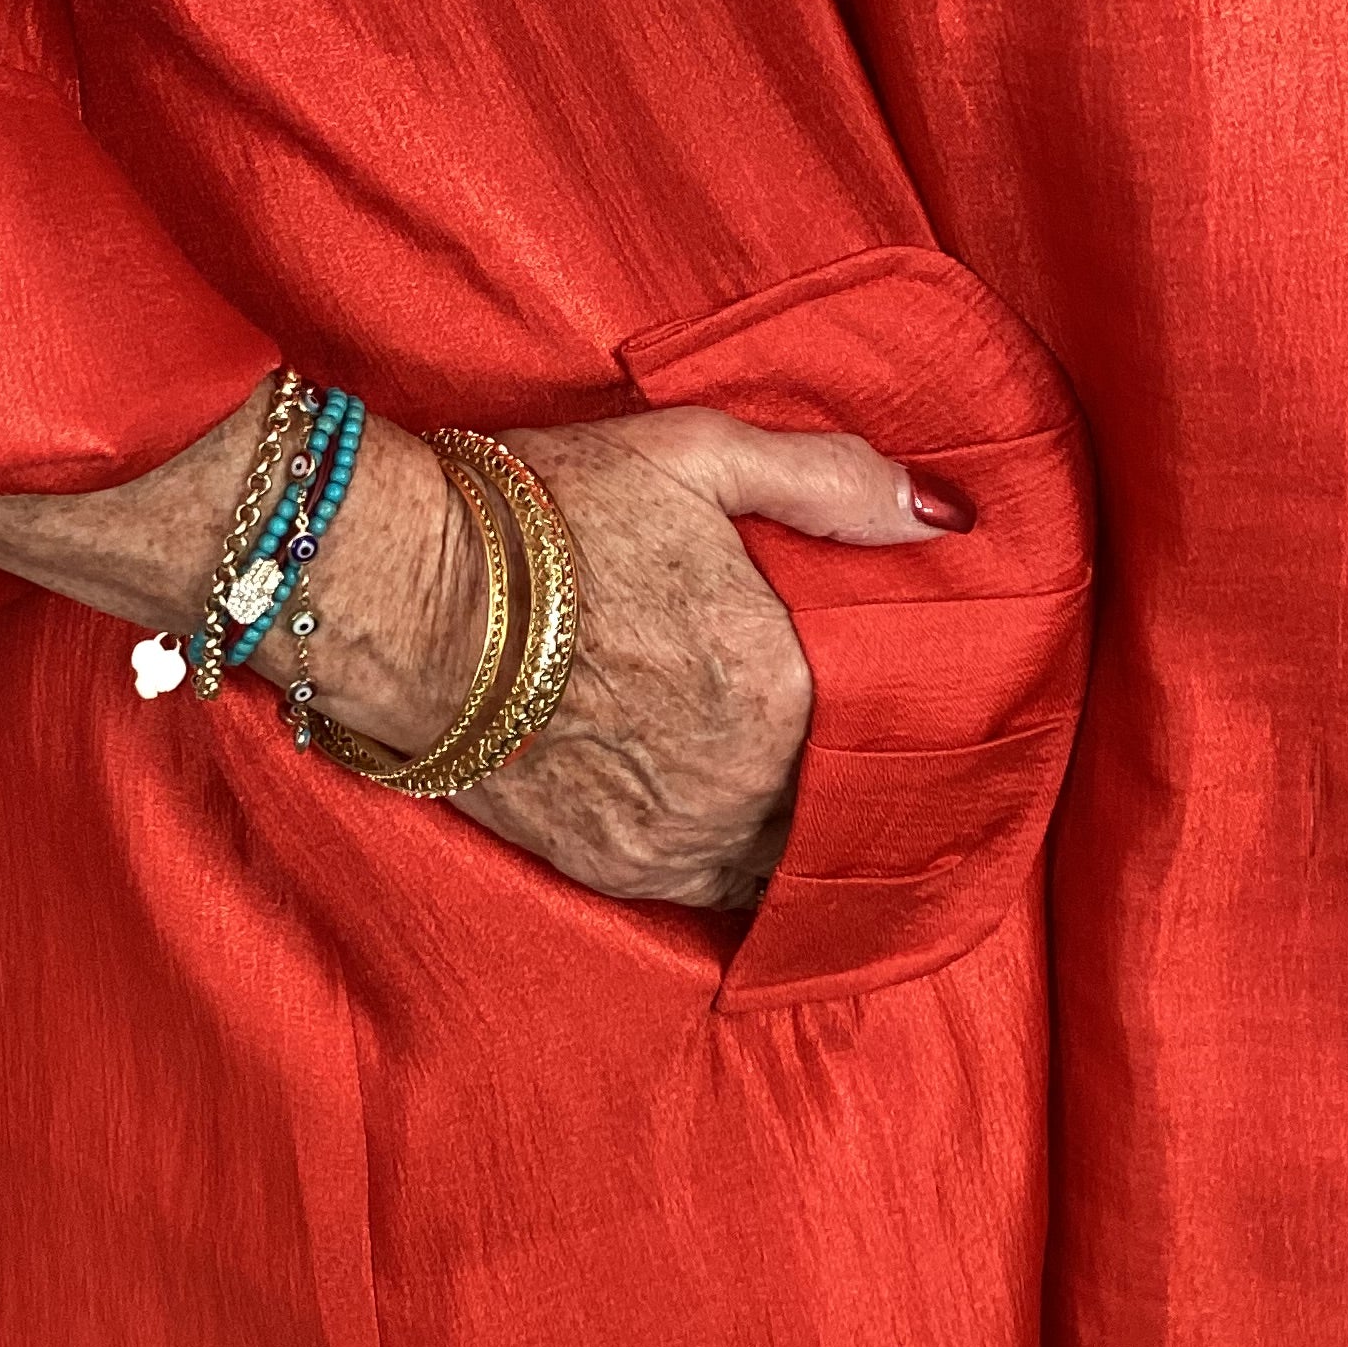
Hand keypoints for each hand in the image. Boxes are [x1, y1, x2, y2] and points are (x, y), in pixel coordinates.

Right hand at [437, 410, 957, 907]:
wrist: (403, 595)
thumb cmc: (548, 514)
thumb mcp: (699, 456)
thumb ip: (832, 485)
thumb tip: (944, 519)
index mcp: (786, 683)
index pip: (896, 726)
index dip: (905, 710)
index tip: (907, 690)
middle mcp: (744, 779)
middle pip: (843, 799)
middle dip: (852, 771)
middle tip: (854, 736)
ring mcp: (679, 836)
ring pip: (784, 855)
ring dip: (796, 823)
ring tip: (796, 781)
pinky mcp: (614, 868)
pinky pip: (714, 890)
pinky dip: (734, 859)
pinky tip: (733, 818)